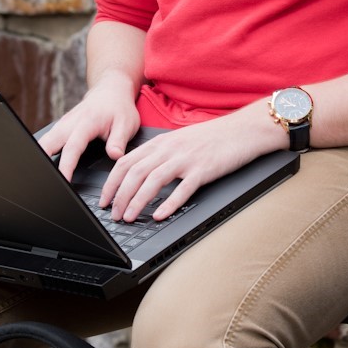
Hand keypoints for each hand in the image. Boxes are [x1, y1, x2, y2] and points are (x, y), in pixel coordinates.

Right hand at [38, 70, 140, 181]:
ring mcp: (64, 123)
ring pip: (45, 140)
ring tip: (40, 175)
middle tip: (41, 178)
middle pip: (49, 143)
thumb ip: (119, 141)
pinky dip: (43, 151)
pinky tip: (43, 163)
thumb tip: (115, 156)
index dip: (66, 166)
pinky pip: (48, 139)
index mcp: (87, 122)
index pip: (72, 148)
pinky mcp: (61, 125)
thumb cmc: (119, 108)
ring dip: (40, 155)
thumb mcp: (126, 124)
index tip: (63, 180)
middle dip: (42, 159)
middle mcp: (71, 122)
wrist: (111, 89)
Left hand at [100, 113, 280, 222]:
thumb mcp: (179, 141)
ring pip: (153, 180)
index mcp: (161, 143)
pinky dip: (168, 203)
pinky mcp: (203, 169)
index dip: (112, 182)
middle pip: (135, 172)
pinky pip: (182, 189)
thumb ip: (159, 154)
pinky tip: (160, 216)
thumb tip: (139, 174)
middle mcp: (169, 149)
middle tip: (113, 214)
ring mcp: (185, 158)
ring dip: (137, 201)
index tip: (104, 199)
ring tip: (129, 217)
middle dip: (120, 196)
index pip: (126, 161)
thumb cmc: (212, 138)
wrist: (242, 130)